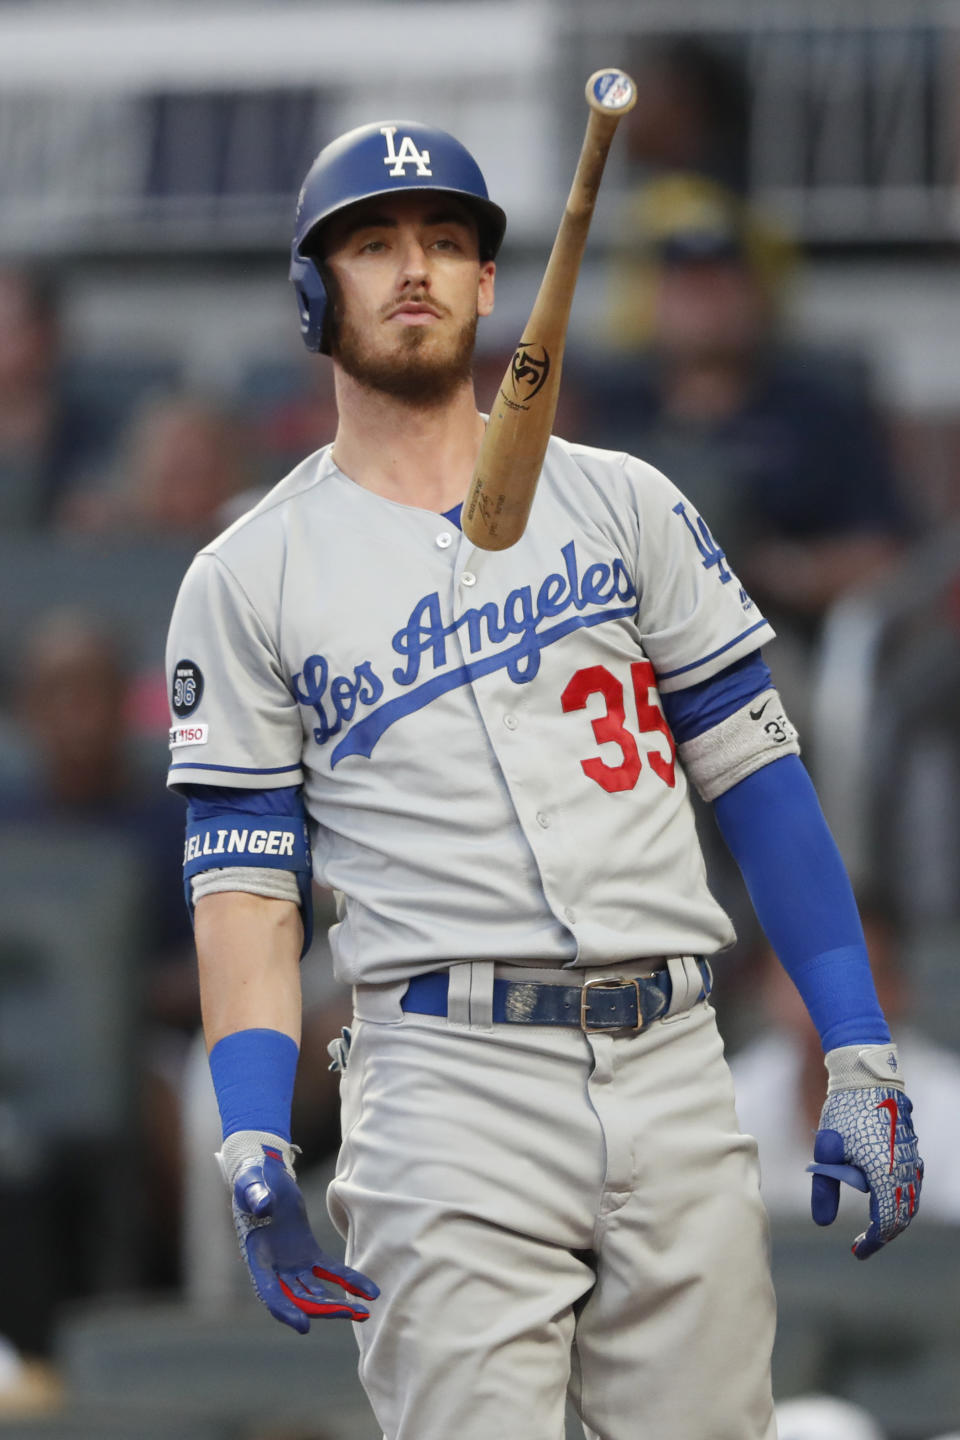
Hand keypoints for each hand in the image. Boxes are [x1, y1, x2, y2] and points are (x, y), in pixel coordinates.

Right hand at [217, 1132, 378, 1332]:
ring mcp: (292, 1265)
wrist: (264, 1177)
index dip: (285, 1310)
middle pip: (298, 1298)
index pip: (269, 1293)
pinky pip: (330, 1272)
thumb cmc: (252, 1181)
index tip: (304, 1325)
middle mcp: (274, 1269)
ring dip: (338, 1304)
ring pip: (316, 1292)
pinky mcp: (309, 1254)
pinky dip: (349, 1281)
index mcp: (257, 1257)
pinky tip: (370, 1291)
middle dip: (323, 1309)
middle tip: (350, 1313)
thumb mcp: (251, 1186)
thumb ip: (256, 1197)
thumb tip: (264, 1207)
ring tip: (364, 1312)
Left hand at [806, 1043, 922, 1259]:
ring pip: (909, 1200)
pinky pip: (911, 1183)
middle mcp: (906, 1169)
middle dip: (883, 1233)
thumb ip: (824, 1188)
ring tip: (872, 1227)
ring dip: (893, 1216)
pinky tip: (882, 1199)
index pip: (887, 1221)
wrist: (866, 1075)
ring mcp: (911, 1158)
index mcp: (886, 1173)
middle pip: (902, 1214)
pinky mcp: (910, 1149)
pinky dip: (899, 1199)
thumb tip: (822, 1223)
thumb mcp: (827, 1150)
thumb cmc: (844, 1111)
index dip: (873, 1241)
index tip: (856, 1252)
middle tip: (862, 1245)